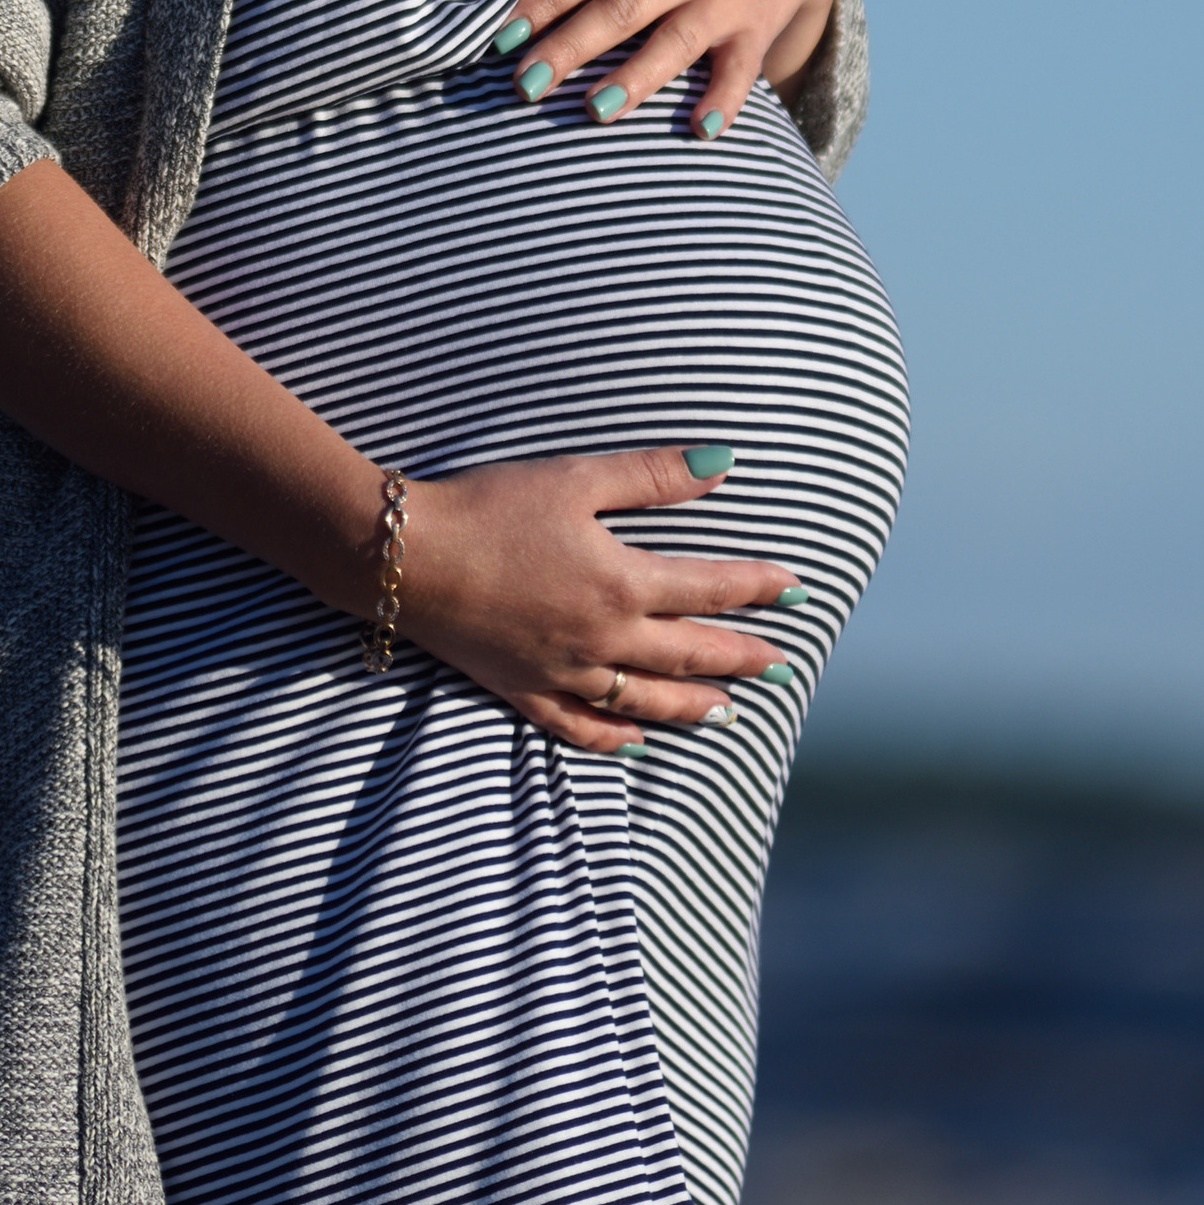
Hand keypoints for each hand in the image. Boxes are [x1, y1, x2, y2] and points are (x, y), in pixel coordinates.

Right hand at [398, 445, 804, 751]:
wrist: (406, 558)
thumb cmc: (489, 506)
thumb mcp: (575, 478)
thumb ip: (653, 476)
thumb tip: (725, 464)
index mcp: (621, 583)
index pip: (709, 589)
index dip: (758, 588)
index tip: (797, 589)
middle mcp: (602, 638)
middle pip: (688, 655)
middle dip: (741, 657)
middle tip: (782, 663)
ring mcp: (563, 671)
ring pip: (645, 701)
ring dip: (694, 706)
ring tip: (729, 712)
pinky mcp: (521, 688)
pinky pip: (580, 726)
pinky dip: (615, 737)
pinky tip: (637, 739)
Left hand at [497, 0, 843, 138]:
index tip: (503, 36)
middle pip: (621, 9)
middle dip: (572, 48)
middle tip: (524, 85)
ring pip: (674, 43)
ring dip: (635, 79)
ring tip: (594, 111)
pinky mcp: (757, 27)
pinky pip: (740, 69)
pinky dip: (725, 99)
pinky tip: (700, 129)